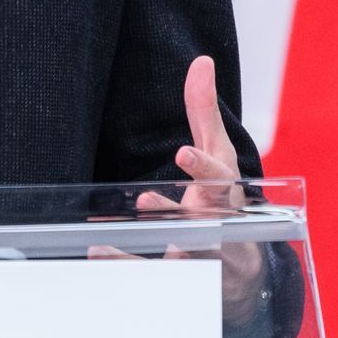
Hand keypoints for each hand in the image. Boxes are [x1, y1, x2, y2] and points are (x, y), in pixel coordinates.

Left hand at [139, 58, 260, 321]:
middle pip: (209, 219)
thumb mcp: (216, 153)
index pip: (221, 178)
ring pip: (185, 250)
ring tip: (128, 228)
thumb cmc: (224, 198)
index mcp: (227, 193)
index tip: (183, 153)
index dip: (203, 166)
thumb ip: (204, 111)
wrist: (238, 265)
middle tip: (157, 201)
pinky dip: (127, 263)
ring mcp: (202, 254)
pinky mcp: (180, 276)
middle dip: (191, 209)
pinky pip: (152, 272)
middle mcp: (218, 225)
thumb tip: (201, 61)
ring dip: (160, 239)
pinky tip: (98, 250)